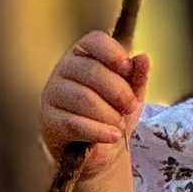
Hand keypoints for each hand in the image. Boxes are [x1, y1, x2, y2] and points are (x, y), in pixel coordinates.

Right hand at [39, 30, 150, 165]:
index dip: (113, 53)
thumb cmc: (112, 113)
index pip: (94, 41)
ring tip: (119, 125)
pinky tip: (112, 135)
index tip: (128, 69)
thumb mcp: (131, 94)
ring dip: (108, 114)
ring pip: (83, 98)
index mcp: (83, 54)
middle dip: (118, 91)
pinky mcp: (49, 119)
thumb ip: (137, 76)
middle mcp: (63, 68)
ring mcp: (52, 93)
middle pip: (91, 71)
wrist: (99, 150)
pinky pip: (74, 123)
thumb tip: (143, 58)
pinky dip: (98, 131)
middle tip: (130, 107)